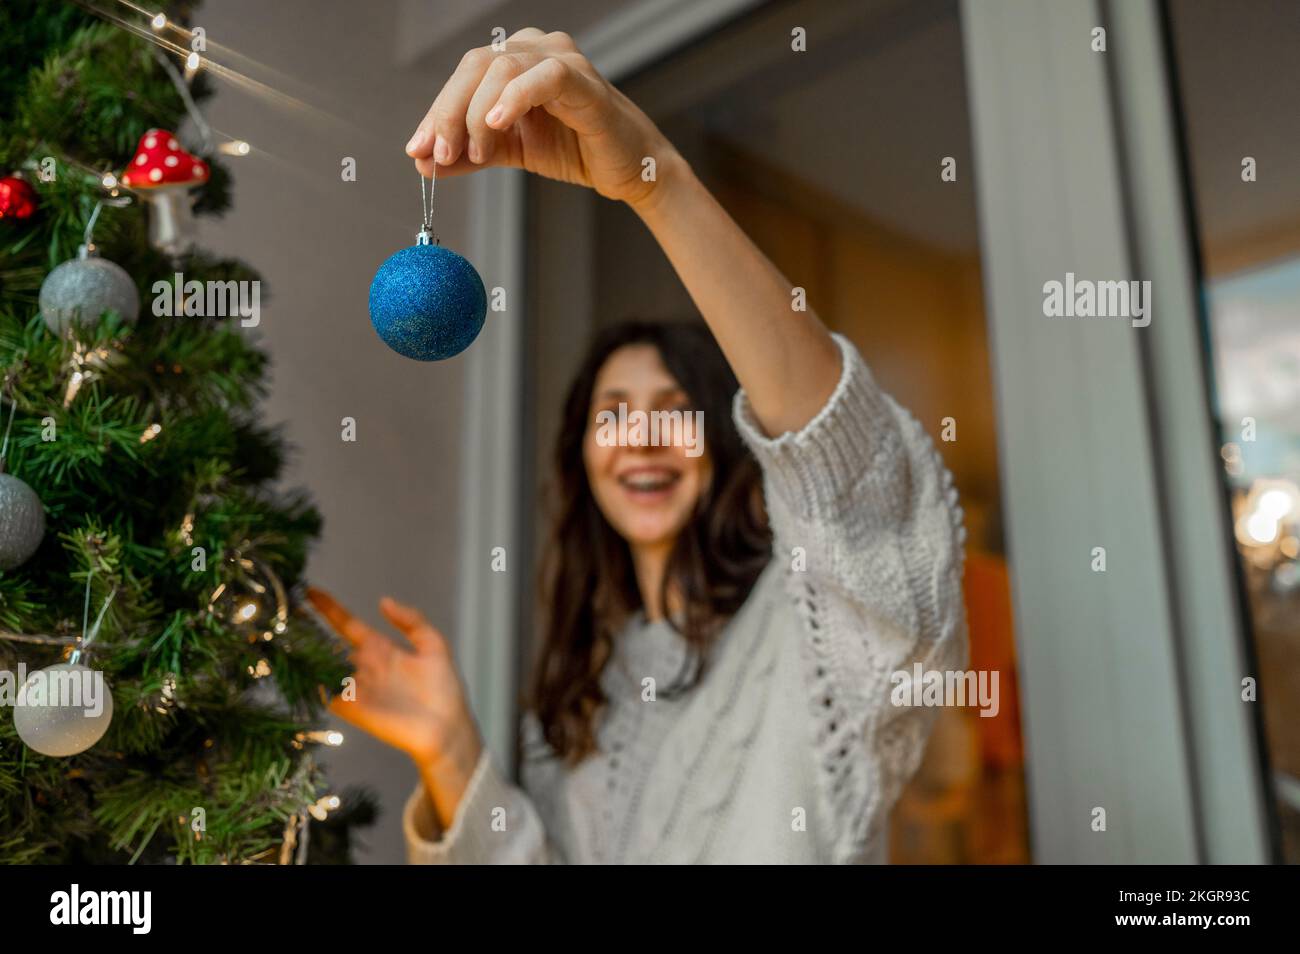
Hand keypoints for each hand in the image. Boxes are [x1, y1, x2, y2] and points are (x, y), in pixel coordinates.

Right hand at [307, 587, 481, 822]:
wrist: (446, 727)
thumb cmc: (444, 688)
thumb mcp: (433, 645)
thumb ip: (411, 620)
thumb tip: (383, 601)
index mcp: (380, 648)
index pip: (347, 624)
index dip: (330, 608)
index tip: (311, 591)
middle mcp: (363, 666)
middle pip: (327, 645)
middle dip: (307, 631)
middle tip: (285, 613)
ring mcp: (355, 687)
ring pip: (321, 668)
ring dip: (304, 655)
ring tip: (285, 635)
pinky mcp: (352, 709)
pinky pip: (325, 694)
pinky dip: (312, 685)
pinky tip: (301, 670)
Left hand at [405, 27, 681, 210]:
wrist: (627, 170)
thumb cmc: (574, 150)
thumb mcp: (508, 152)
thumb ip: (467, 154)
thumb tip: (423, 162)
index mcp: (513, 60)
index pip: (462, 77)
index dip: (435, 113)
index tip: (417, 151)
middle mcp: (535, 49)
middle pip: (474, 66)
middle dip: (449, 113)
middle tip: (439, 154)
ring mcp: (561, 59)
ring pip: (500, 69)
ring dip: (478, 114)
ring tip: (478, 152)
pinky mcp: (585, 82)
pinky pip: (544, 77)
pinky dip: (516, 98)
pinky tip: (498, 125)